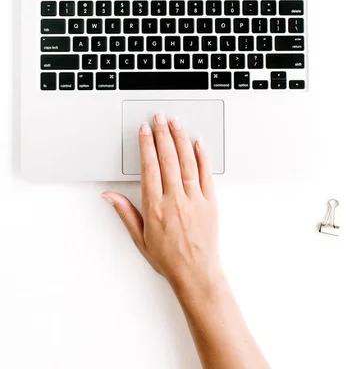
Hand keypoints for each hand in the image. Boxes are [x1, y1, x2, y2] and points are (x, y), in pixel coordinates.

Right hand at [102, 113, 222, 293]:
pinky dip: (203, 157)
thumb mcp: (140, 238)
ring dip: (181, 139)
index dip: (146, 145)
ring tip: (176, 123)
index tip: (144, 130)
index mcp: (155, 207)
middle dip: (162, 135)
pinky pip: (206, 174)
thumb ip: (125, 212)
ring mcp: (195, 199)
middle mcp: (175, 200)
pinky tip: (198, 143)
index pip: (149, 167)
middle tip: (159, 117)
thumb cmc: (168, 258)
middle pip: (168, 159)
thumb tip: (108, 195)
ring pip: (187, 162)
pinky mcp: (211, 202)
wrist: (196, 273)